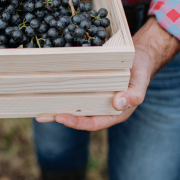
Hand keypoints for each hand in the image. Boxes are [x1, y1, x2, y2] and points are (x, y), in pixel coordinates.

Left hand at [37, 16, 179, 130]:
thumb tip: (119, 104)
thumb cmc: (141, 70)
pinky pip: (75, 93)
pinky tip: (49, 90)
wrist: (140, 56)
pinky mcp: (90, 87)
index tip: (60, 117)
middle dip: (61, 118)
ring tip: (39, 107)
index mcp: (115, 112)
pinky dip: (63, 93)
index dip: (76, 122)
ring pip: (75, 106)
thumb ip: (134, 95)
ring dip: (58, 108)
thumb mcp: (141, 81)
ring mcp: (95, 98)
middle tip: (41, 116)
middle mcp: (102, 108)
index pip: (93, 123)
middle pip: (80, 117)